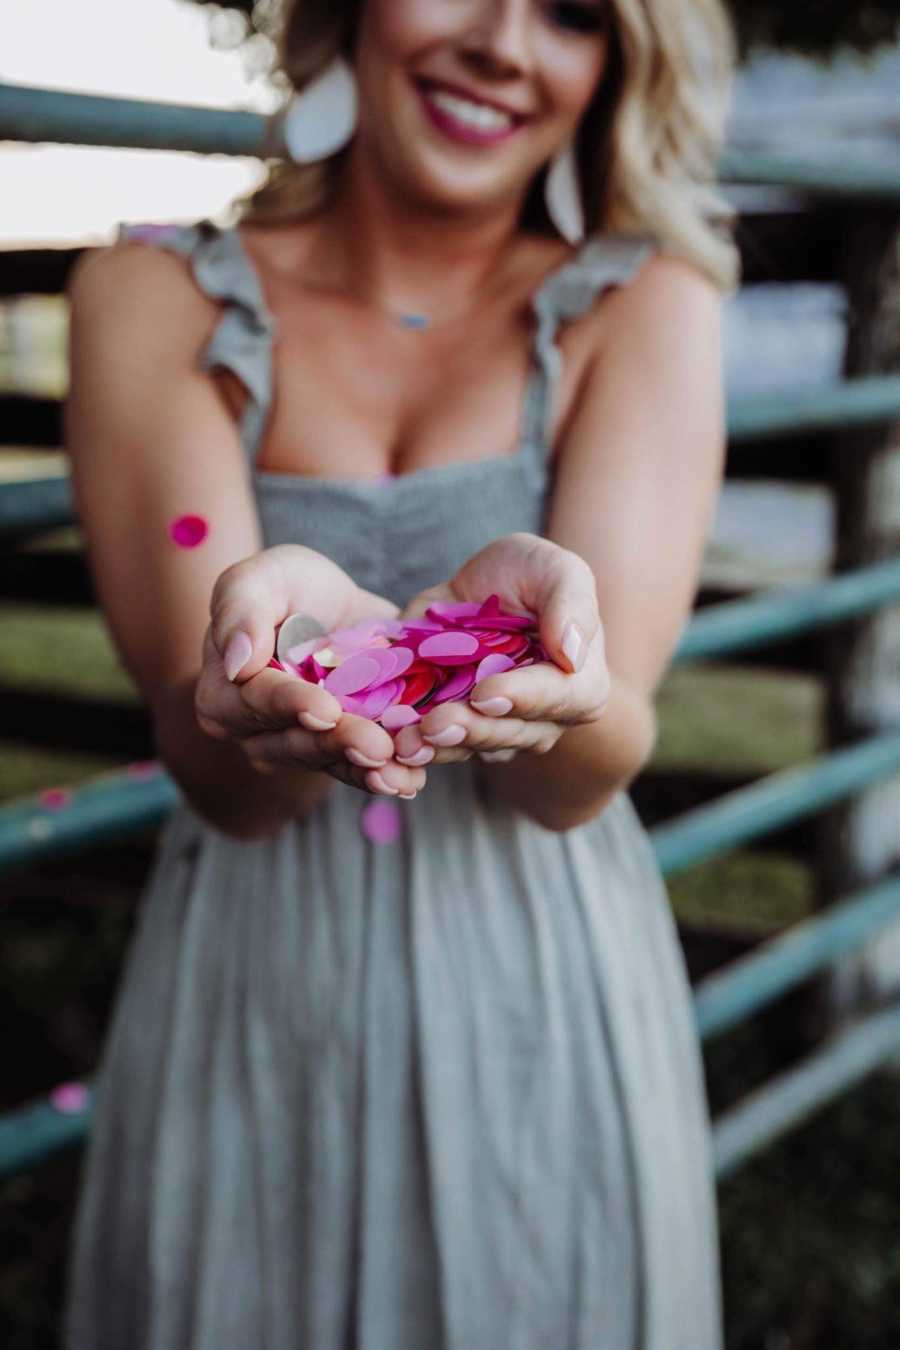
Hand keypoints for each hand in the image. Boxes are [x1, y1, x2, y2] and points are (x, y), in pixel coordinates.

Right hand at [195, 544, 427, 797]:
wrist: (333, 607)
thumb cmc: (285, 587)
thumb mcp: (259, 579)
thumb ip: (239, 610)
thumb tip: (237, 662)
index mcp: (225, 693)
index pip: (256, 702)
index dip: (291, 706)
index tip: (326, 709)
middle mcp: (256, 732)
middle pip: (295, 743)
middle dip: (338, 744)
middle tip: (377, 745)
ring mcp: (300, 747)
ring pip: (330, 763)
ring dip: (366, 770)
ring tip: (399, 774)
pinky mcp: (340, 752)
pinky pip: (360, 769)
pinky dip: (388, 775)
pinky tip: (412, 779)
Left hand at [390, 532, 609, 768]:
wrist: (479, 586)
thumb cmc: (529, 574)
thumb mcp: (556, 569)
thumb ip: (572, 604)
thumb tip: (573, 653)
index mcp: (580, 685)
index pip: (559, 699)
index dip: (523, 699)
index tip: (485, 692)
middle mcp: (543, 719)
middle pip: (511, 733)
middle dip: (472, 729)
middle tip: (434, 724)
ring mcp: (499, 730)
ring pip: (473, 748)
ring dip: (439, 747)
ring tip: (406, 740)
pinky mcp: (458, 732)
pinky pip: (438, 747)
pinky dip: (415, 744)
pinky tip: (391, 738)